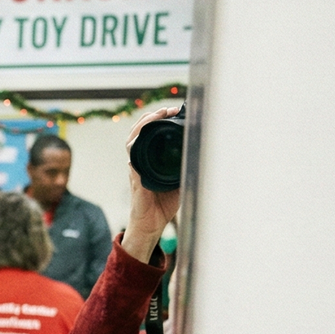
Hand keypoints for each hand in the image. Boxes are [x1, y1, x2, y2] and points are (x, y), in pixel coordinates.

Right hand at [122, 105, 183, 262]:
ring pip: (132, 141)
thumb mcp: (180, 181)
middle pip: (138, 132)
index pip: (149, 134)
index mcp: (150, 161)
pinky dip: (136, 148)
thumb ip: (185, 168)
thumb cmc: (163, 205)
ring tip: (156, 116)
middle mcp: (139, 162)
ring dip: (143, 126)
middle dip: (151, 117)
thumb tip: (202, 154)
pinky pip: (133, 160)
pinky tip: (142, 138)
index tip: (173, 111)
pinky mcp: (135, 180)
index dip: (158, 120)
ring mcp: (135, 170)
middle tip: (167, 109)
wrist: (150, 224)